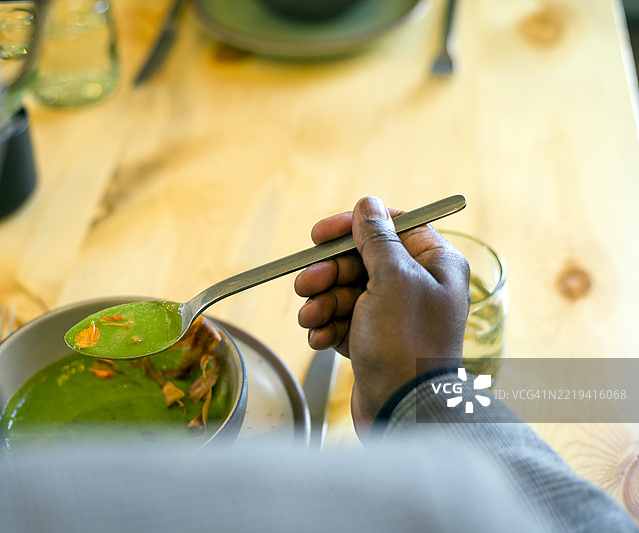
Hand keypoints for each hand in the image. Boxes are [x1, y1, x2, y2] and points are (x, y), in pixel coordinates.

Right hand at [294, 197, 469, 434]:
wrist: (406, 412)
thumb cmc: (407, 344)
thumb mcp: (392, 279)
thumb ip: (378, 238)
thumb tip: (369, 203)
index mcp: (434, 264)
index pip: (392, 226)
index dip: (354, 226)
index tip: (320, 234)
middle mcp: (418, 286)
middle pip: (362, 260)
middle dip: (329, 272)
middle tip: (305, 283)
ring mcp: (396, 315)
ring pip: (347, 291)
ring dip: (323, 302)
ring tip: (311, 318)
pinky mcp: (375, 341)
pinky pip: (344, 321)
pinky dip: (328, 327)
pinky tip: (320, 338)